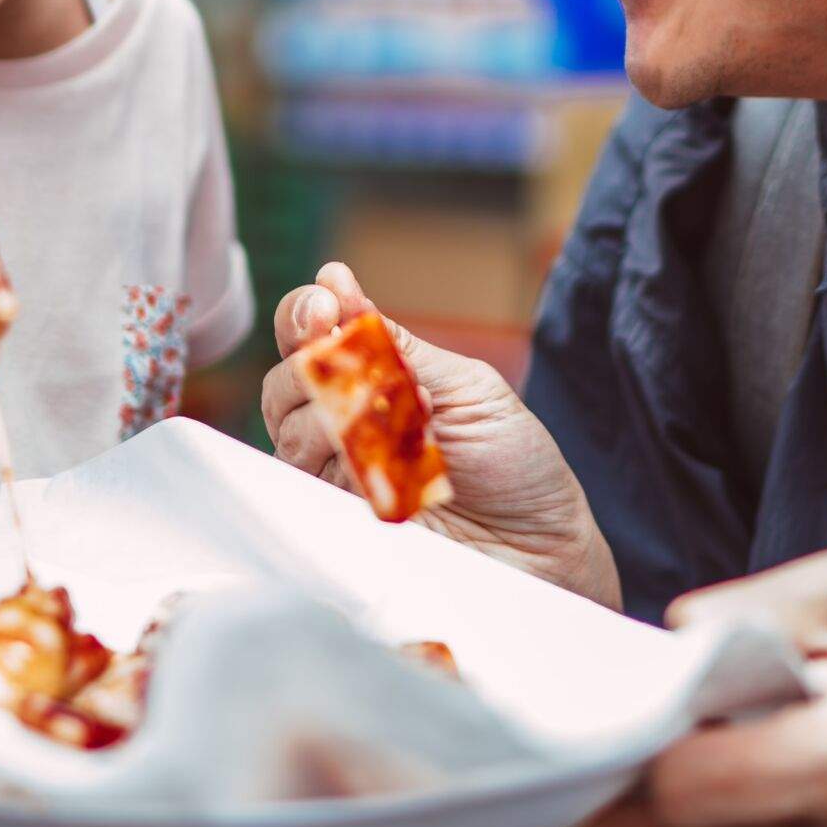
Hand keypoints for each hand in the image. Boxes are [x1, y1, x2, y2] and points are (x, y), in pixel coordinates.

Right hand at [262, 262, 619, 607]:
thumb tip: (332, 279)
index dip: (304, 315)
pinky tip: (391, 462)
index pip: (307, 336)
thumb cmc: (513, 463)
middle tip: (366, 372)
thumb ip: (395, 346)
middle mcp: (343, 426)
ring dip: (344, 416)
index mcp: (373, 379)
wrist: (542, 547)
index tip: (327, 305)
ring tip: (411, 424)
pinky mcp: (337, 524)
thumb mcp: (465, 387)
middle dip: (313, 364)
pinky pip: (306, 487)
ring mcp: (337, 478)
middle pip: (283, 384)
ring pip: (289, 432)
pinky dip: (347, 461)